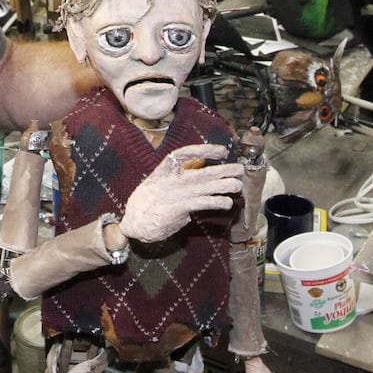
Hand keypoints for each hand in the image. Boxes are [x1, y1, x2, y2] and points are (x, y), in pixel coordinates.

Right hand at [120, 144, 244, 243]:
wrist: (133, 223)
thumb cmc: (148, 202)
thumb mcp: (160, 183)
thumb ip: (179, 177)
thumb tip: (201, 170)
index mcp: (163, 170)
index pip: (184, 153)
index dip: (203, 150)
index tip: (221, 150)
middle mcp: (170, 180)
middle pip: (201, 172)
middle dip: (222, 169)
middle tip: (239, 169)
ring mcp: (174, 194)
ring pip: (204, 187)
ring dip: (223, 186)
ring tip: (237, 185)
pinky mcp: (177, 209)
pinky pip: (201, 203)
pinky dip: (216, 202)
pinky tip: (226, 202)